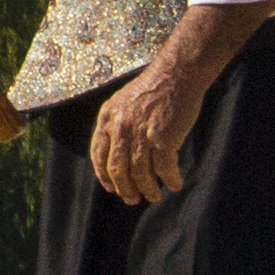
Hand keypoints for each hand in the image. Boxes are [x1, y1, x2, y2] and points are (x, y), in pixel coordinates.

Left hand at [87, 56, 198, 206]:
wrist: (177, 75)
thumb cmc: (154, 88)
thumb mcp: (123, 102)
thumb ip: (117, 124)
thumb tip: (118, 151)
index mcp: (107, 118)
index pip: (98, 154)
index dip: (104, 175)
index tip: (111, 188)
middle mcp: (120, 128)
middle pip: (117, 169)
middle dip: (124, 189)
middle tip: (132, 199)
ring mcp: (141, 134)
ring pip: (141, 173)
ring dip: (148, 189)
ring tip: (154, 196)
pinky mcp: (163, 139)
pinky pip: (164, 168)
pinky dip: (170, 179)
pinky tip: (175, 184)